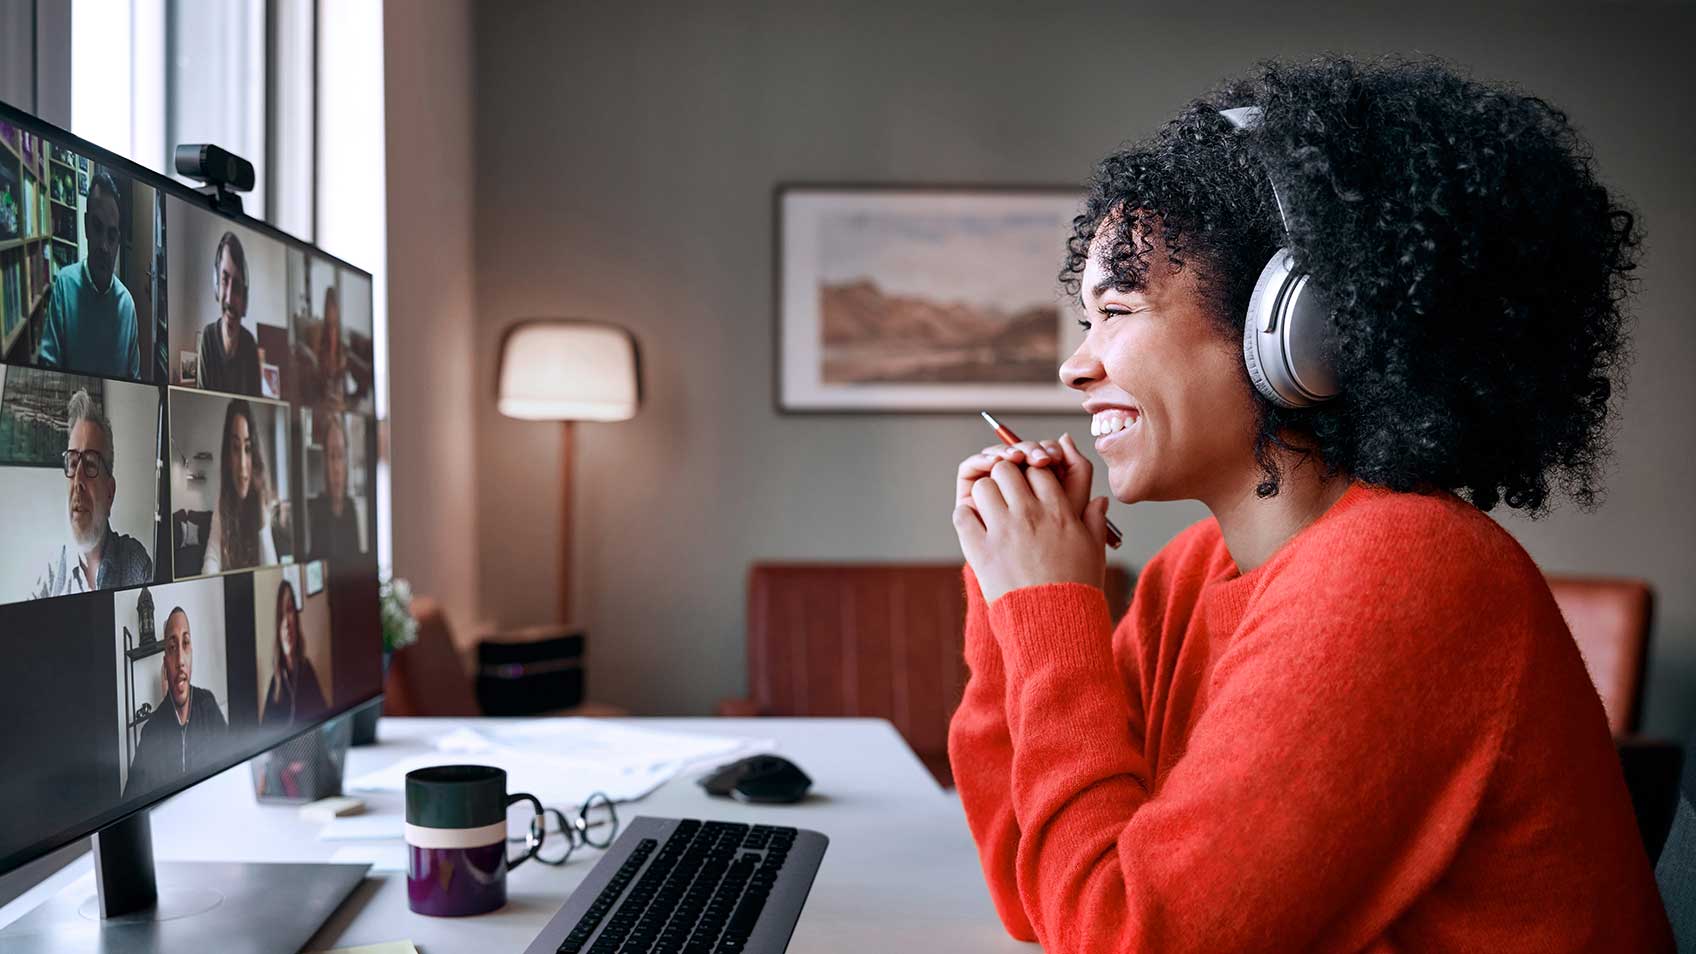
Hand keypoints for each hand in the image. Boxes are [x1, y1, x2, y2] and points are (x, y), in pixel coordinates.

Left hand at [953, 433, 1110, 603]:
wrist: (1054, 624)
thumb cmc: (1077, 587)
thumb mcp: (1094, 550)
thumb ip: (1095, 519)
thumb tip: (1099, 500)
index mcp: (1059, 510)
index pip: (1038, 470)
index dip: (1032, 475)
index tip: (1030, 489)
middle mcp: (1030, 514)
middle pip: (1007, 470)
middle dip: (1006, 477)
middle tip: (1007, 495)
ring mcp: (1003, 530)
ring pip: (983, 486)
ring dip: (985, 494)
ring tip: (990, 510)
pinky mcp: (980, 550)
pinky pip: (962, 515)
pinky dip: (966, 516)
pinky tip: (975, 525)